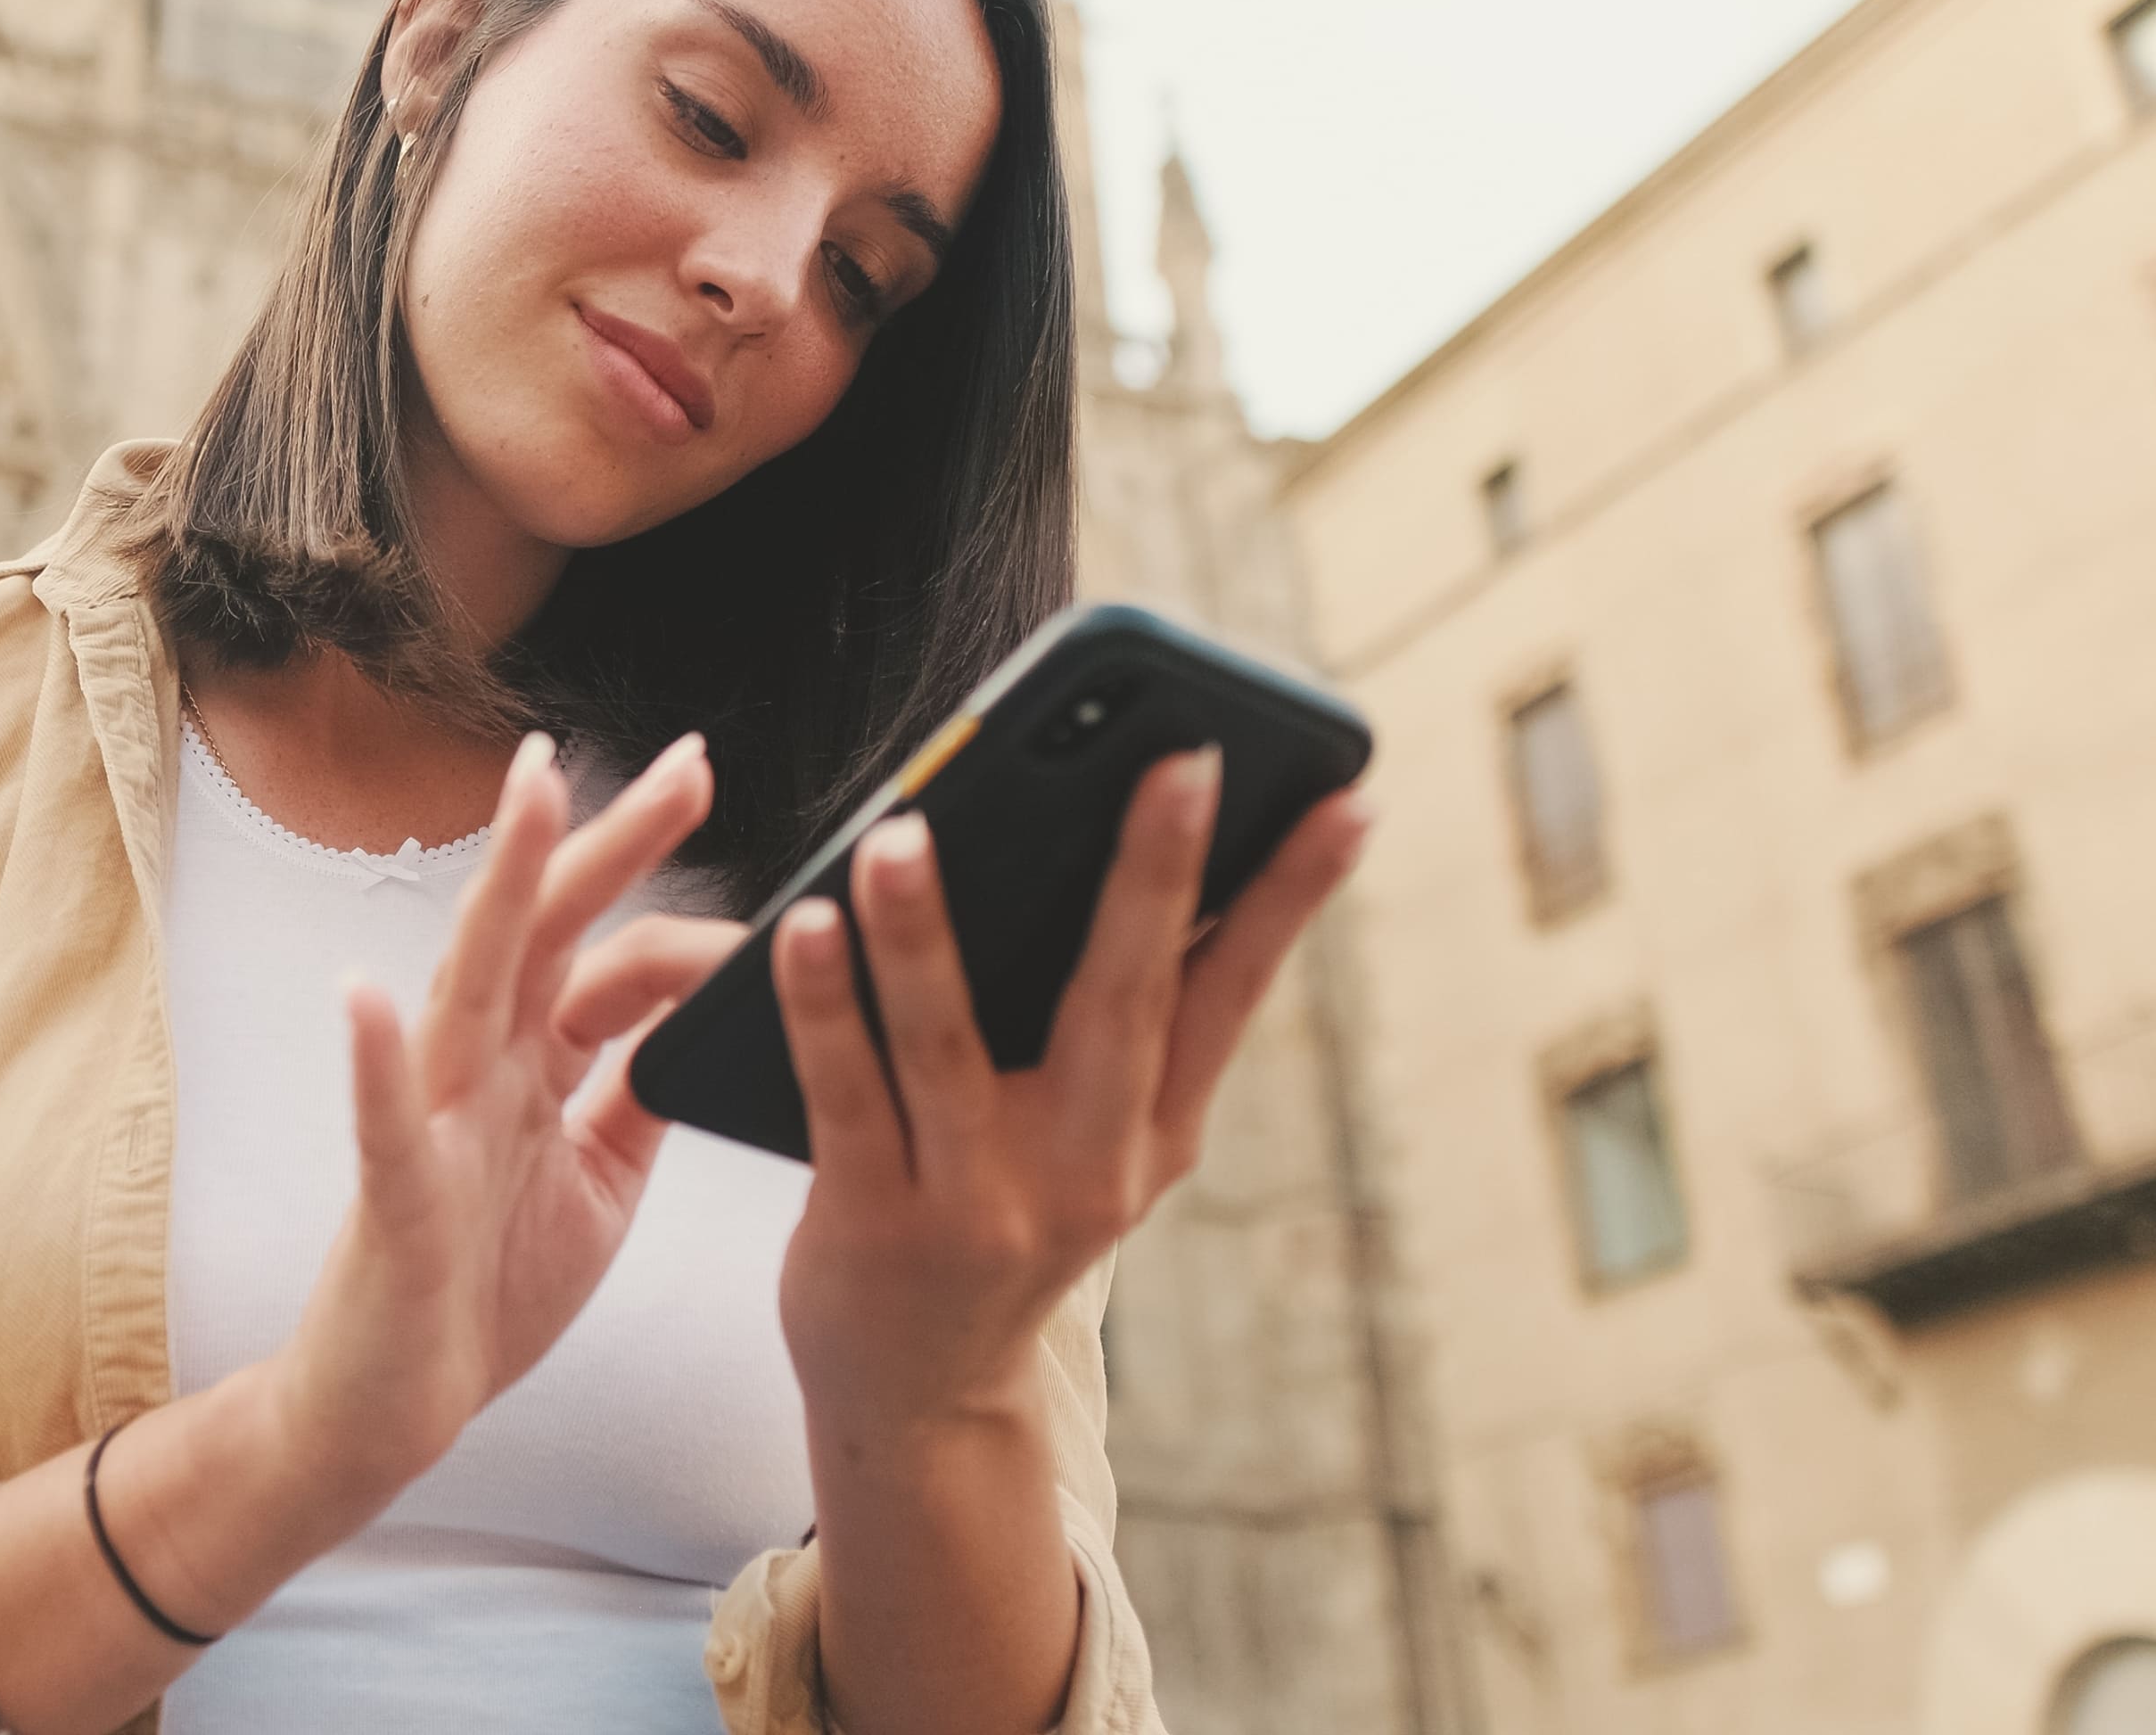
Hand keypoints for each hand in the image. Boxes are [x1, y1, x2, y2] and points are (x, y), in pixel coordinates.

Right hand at [267, 731, 738, 1494]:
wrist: (391, 1410)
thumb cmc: (479, 1292)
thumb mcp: (596, 1181)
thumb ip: (634, 1095)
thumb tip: (701, 1020)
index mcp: (533, 1068)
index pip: (605, 949)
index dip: (665, 884)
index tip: (719, 802)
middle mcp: (479, 1071)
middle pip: (549, 929)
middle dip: (612, 839)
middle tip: (689, 759)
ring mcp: (431, 1123)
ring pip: (469, 983)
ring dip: (499, 886)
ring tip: (531, 792)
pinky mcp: (394, 1199)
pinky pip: (381, 1121)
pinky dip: (374, 1059)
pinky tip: (367, 996)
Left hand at [771, 747, 1370, 1429]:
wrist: (919, 1394)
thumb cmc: (998, 1214)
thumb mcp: (1090, 1142)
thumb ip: (1113, 1026)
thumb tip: (1138, 856)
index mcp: (1154, 1135)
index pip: (1235, 994)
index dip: (1291, 897)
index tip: (1349, 795)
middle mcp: (1085, 1170)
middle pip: (1122, 1004)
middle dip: (1154, 877)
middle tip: (1179, 761)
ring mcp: (978, 1204)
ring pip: (949, 1044)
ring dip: (925, 931)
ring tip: (904, 825)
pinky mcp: (873, 1226)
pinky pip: (844, 1097)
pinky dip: (823, 1007)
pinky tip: (805, 922)